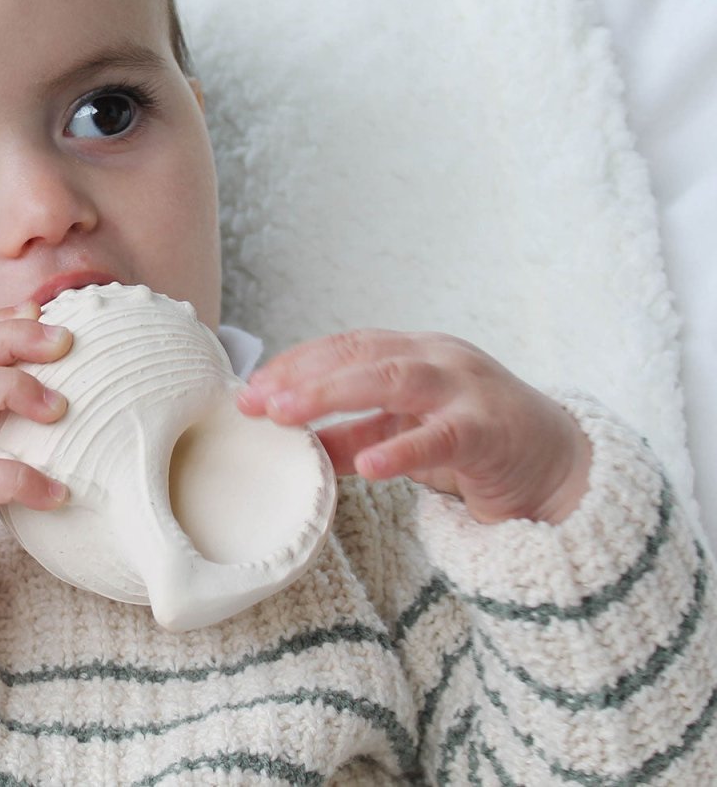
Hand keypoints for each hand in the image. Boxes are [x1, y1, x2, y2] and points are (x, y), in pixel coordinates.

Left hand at [237, 329, 591, 523]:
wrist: (560, 465)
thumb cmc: (474, 444)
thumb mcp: (404, 434)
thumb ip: (354, 436)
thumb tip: (294, 443)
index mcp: (415, 352)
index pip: (345, 345)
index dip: (296, 362)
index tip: (251, 385)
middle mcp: (438, 359)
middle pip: (361, 355)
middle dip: (303, 376)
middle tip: (256, 401)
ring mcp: (466, 389)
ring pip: (393, 378)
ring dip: (333, 394)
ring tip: (288, 416)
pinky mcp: (489, 431)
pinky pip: (441, 437)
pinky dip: (402, 449)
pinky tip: (368, 465)